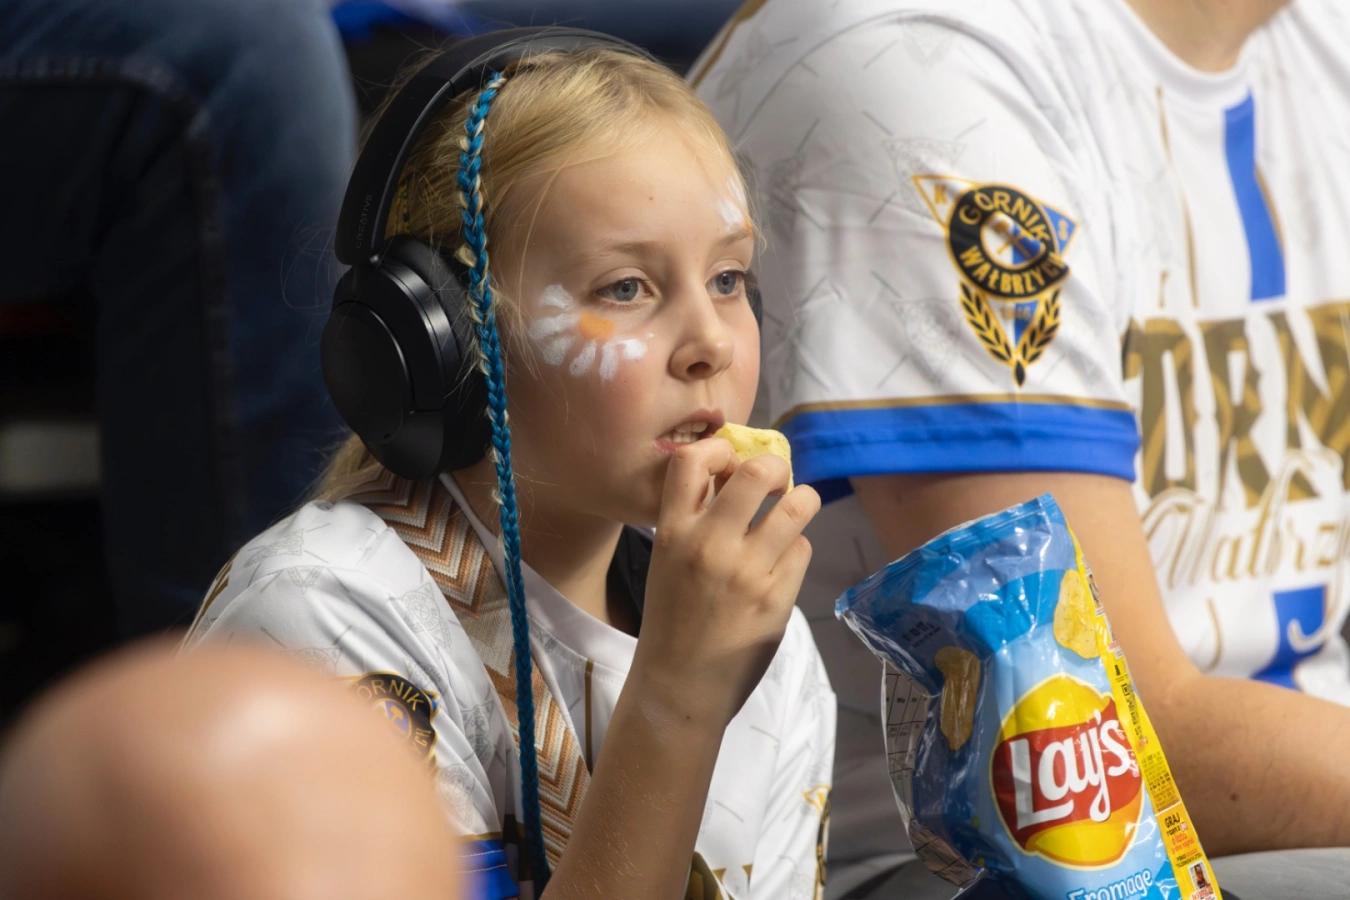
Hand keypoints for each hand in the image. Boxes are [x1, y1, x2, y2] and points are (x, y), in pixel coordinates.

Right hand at [631, 437, 820, 729]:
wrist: (679, 686)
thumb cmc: (673, 618)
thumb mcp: (668, 559)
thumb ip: (696, 519)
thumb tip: (737, 476)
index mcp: (673, 532)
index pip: (692, 460)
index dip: (721, 449)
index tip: (733, 462)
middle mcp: (709, 545)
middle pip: (759, 471)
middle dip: (776, 469)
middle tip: (777, 483)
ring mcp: (746, 572)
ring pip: (797, 506)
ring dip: (801, 503)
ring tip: (792, 515)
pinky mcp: (776, 599)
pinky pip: (802, 550)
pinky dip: (796, 551)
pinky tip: (782, 566)